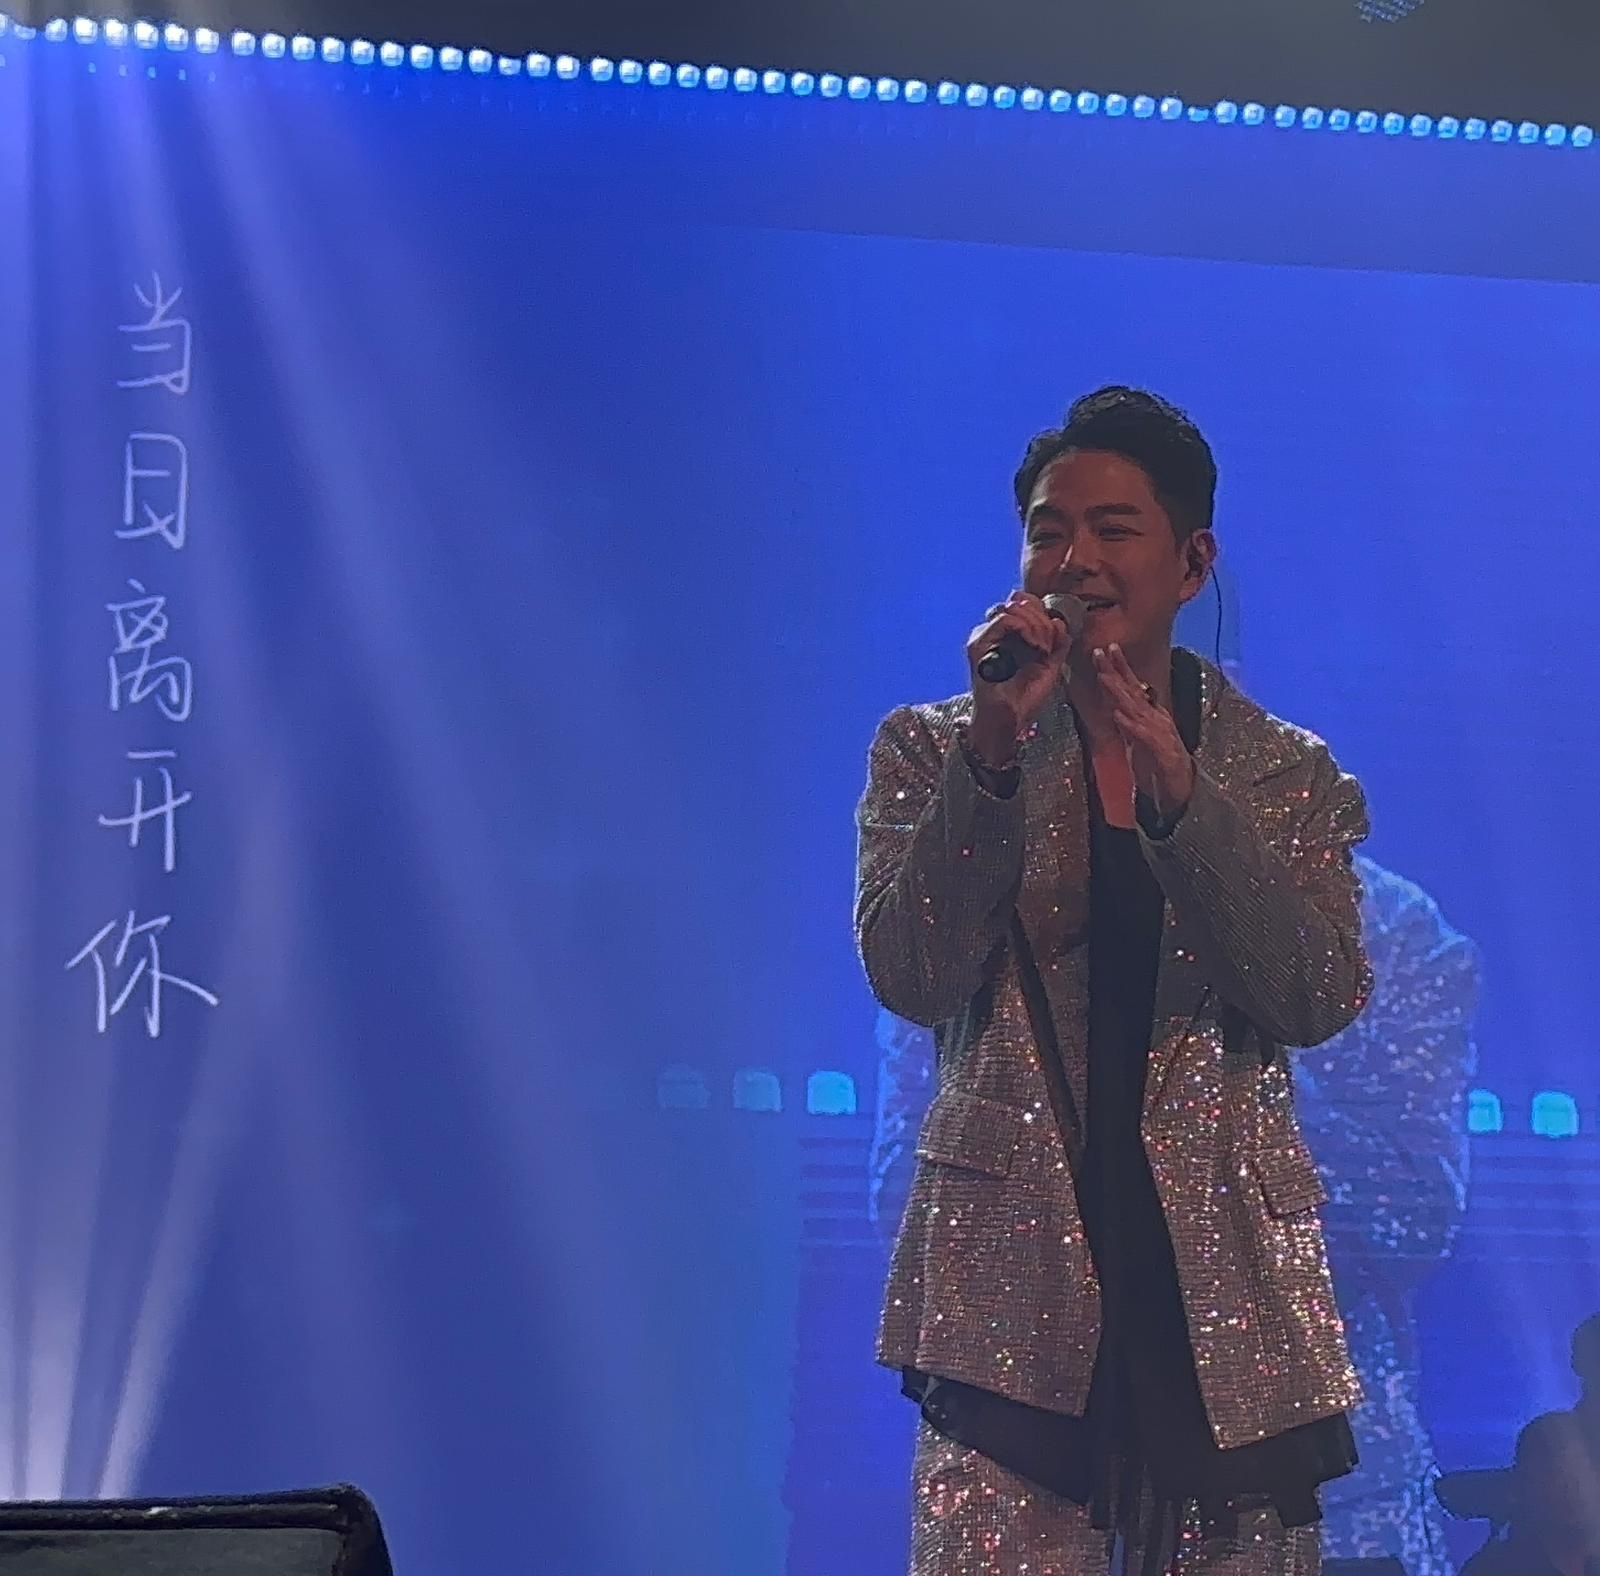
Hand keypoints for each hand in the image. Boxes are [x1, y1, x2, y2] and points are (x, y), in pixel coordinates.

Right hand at [966, 592, 1071, 760]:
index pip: (1025, 604)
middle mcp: (995, 633)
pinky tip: (1033, 645)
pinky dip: (1024, 627)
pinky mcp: (978, 644)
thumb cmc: (1025, 699)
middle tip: (1049, 642)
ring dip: (1035, 623)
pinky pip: (1003, 620)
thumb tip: (1060, 621)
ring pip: (1012, 607)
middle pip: (1019, 601)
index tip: (1055, 634)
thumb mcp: (1050, 667)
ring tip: (1042, 645)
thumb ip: (1058, 644)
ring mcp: (985, 637)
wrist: (1009, 720)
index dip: (1044, 611)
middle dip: (1042, 618)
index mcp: (1011, 636)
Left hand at [1093, 643, 1194, 818]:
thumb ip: (1129, 722)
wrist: (1180, 789)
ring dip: (1120, 693)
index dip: (1122, 667)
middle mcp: (1156, 719)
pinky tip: (1119, 716)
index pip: (1134, 687)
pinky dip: (1131, 726)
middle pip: (1133, 692)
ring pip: (1137, 710)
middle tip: (1100, 651)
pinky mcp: (1162, 753)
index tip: (1108, 647)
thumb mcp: (1140, 739)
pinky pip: (1144, 738)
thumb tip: (1116, 706)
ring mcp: (1160, 734)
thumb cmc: (1159, 764)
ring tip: (1104, 677)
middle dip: (1116, 670)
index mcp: (1151, 715)